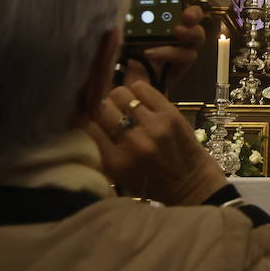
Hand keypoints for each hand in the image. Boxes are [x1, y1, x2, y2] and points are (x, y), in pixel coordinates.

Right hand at [85, 77, 226, 205]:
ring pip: (120, 93)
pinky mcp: (170, 113)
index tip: (87, 118)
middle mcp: (132, 142)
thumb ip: (98, 151)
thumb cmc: (150, 182)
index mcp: (116, 162)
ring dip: (119, 99)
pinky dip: (137, 91)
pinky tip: (140, 101)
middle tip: (109, 113)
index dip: (84, 119)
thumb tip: (80, 119)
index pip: (87, 127)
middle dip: (102, 108)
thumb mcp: (118, 176)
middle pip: (101, 107)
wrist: (189, 183)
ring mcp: (153, 126)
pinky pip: (142, 88)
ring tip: (125, 108)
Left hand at [125, 0, 205, 88]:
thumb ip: (133, 16)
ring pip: (198, 35)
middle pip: (198, 15)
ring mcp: (186, 45)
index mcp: (170, 15)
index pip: (186, 0)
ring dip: (190, 32)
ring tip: (177, 31)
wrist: (130, 76)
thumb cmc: (131, 49)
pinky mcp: (184, 62)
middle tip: (186, 16)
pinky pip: (185, 55)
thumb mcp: (130, 30)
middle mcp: (182, 28)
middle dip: (195, 12)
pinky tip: (150, 52)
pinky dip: (168, 52)